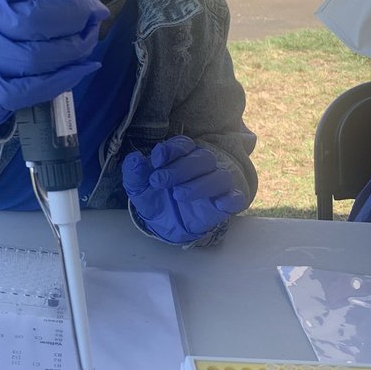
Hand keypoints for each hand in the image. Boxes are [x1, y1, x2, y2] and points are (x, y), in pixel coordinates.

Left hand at [122, 136, 246, 243]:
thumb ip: (135, 173)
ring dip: (199, 184)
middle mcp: (201, 167)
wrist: (166, 225)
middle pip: (202, 158)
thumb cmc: (156, 198)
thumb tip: (134, 158)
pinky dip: (231, 198)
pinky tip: (219, 203)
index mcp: (181, 157)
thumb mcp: (139, 188)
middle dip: (179, 168)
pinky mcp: (225, 204)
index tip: (156, 160)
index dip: (172, 149)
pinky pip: (237, 198)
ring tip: (178, 194)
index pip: (184, 144)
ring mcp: (215, 185)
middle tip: (158, 181)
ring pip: (219, 176)